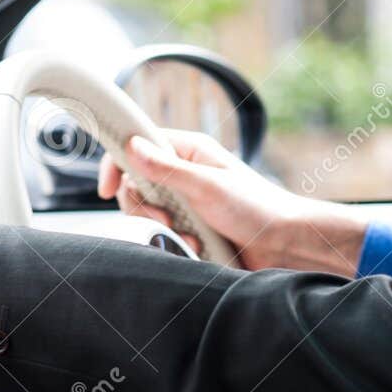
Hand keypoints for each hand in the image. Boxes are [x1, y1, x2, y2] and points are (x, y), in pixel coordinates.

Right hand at [96, 129, 367, 274]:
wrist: (285, 245)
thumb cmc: (257, 209)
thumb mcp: (207, 186)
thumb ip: (166, 168)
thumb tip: (132, 146)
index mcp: (189, 150)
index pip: (137, 145)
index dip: (117, 165)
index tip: (107, 189)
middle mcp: (184, 172)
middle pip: (135, 183)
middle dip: (144, 206)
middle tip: (166, 218)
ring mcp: (186, 199)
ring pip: (146, 211)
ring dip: (163, 228)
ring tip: (191, 235)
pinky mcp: (190, 225)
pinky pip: (163, 232)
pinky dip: (175, 242)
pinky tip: (198, 245)